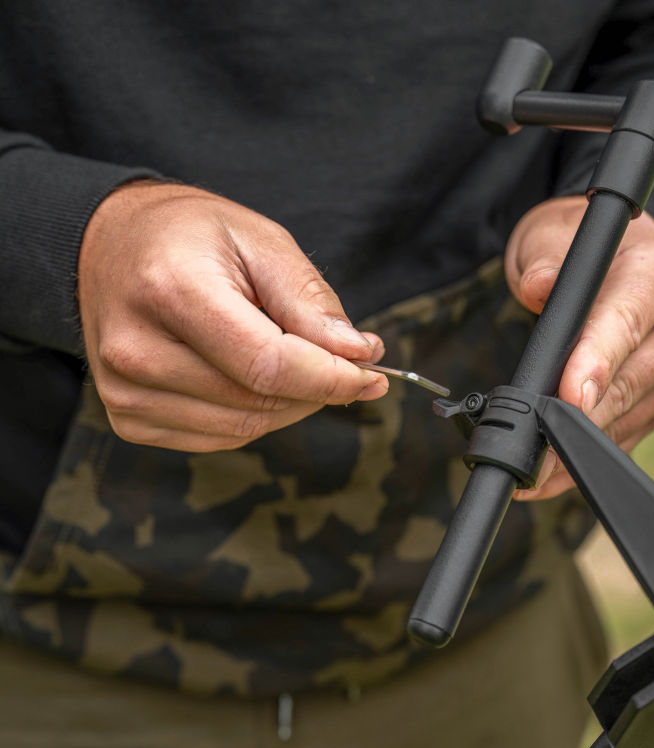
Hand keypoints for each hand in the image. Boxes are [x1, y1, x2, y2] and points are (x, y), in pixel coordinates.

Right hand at [78, 182, 387, 451]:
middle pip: (259, 401)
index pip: (268, 366)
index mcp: (171, 291)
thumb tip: (359, 354)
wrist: (112, 245)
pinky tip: (255, 378)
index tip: (372, 374)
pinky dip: (255, 414)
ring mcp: (125, 391)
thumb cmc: (191, 235)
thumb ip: (310, 301)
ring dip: (291, 404)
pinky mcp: (128, 416)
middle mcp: (136, 350)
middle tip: (349, 363)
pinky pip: (219, 436)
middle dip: (319, 389)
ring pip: (244, 427)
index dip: (331, 379)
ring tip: (298, 362)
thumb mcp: (261, 241)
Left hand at [505, 195, 653, 499]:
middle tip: (531, 455)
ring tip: (532, 474)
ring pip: (626, 418)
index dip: (596, 364)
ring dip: (577, 449)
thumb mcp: (550, 237)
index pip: (625, 324)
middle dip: (576, 422)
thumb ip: (544, 262)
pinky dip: (587, 456)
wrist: (609, 261)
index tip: (570, 397)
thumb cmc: (573, 246)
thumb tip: (538, 288)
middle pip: (627, 383)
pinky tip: (553, 475)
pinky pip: (626, 435)